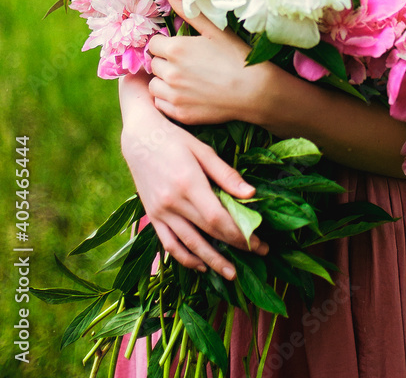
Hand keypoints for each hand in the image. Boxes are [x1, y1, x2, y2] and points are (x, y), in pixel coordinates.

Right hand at [120, 87, 267, 276]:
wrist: (139, 138)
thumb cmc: (175, 139)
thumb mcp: (203, 150)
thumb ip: (226, 174)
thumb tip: (251, 194)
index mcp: (189, 184)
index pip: (218, 219)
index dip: (240, 234)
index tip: (260, 242)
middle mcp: (173, 203)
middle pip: (208, 233)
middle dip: (235, 247)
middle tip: (259, 254)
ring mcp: (160, 212)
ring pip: (189, 245)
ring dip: (212, 261)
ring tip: (231, 274)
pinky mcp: (152, 217)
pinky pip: (169, 244)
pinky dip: (185, 258)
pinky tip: (201, 265)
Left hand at [147, 0, 270, 125]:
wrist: (255, 92)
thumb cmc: (237, 57)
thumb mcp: (215, 30)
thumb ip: (189, 11)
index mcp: (176, 49)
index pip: (153, 43)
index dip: (165, 44)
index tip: (179, 47)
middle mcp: (170, 72)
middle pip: (153, 64)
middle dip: (165, 61)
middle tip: (186, 63)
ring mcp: (174, 95)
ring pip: (154, 85)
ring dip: (164, 81)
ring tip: (184, 79)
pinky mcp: (180, 113)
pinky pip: (161, 104)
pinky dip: (168, 99)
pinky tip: (186, 94)